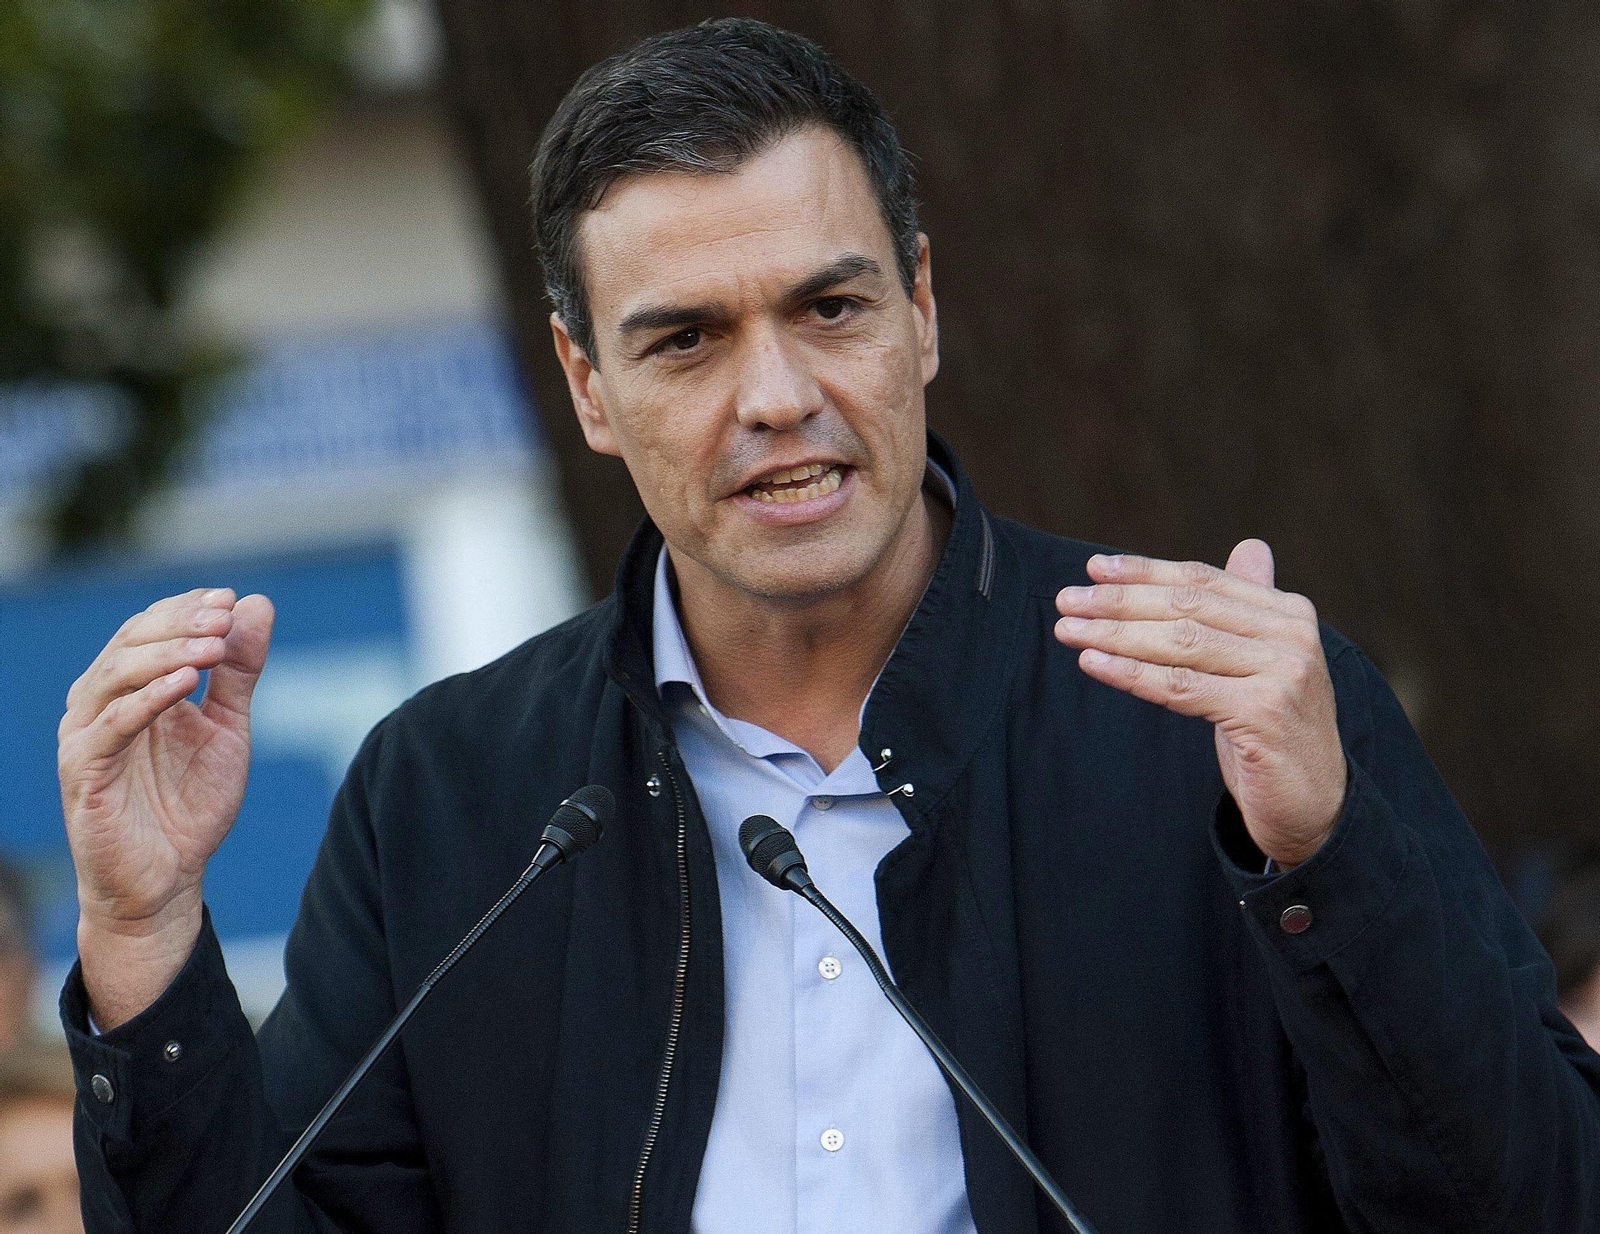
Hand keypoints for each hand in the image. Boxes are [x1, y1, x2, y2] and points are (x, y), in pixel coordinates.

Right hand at [57, 587, 273, 1024]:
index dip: (186, 609)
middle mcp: (99, 704)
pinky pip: (110, 726)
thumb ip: (238, 670)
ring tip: (212, 645)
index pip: (148, 629)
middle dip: (179, 624)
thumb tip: (256, 604)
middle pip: (129, 643)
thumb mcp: (226, 727)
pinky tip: (184, 685)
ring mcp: (85, 736)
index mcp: (129, 688)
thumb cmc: (189, 803)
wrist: (167, 880)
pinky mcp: (82, 772)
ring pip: (115, 676)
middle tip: (222, 615)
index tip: (228, 598)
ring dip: (167, 654)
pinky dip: (146, 699)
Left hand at [1053, 540, 1344, 867]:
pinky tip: (1094, 663)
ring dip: (1115, 634)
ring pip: (1179, 642)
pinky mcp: (1264, 713)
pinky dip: (1131, 673)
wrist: (1315, 805)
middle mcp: (1292, 635)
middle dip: (1119, 601)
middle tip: (1066, 600)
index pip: (1203, 580)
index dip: (1144, 571)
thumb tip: (1250, 546)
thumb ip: (1251, 609)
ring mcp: (1283, 673)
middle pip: (1186, 606)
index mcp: (1290, 613)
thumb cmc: (1274, 731)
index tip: (1092, 569)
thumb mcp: (1263, 662)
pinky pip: (1180, 686)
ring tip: (1068, 630)